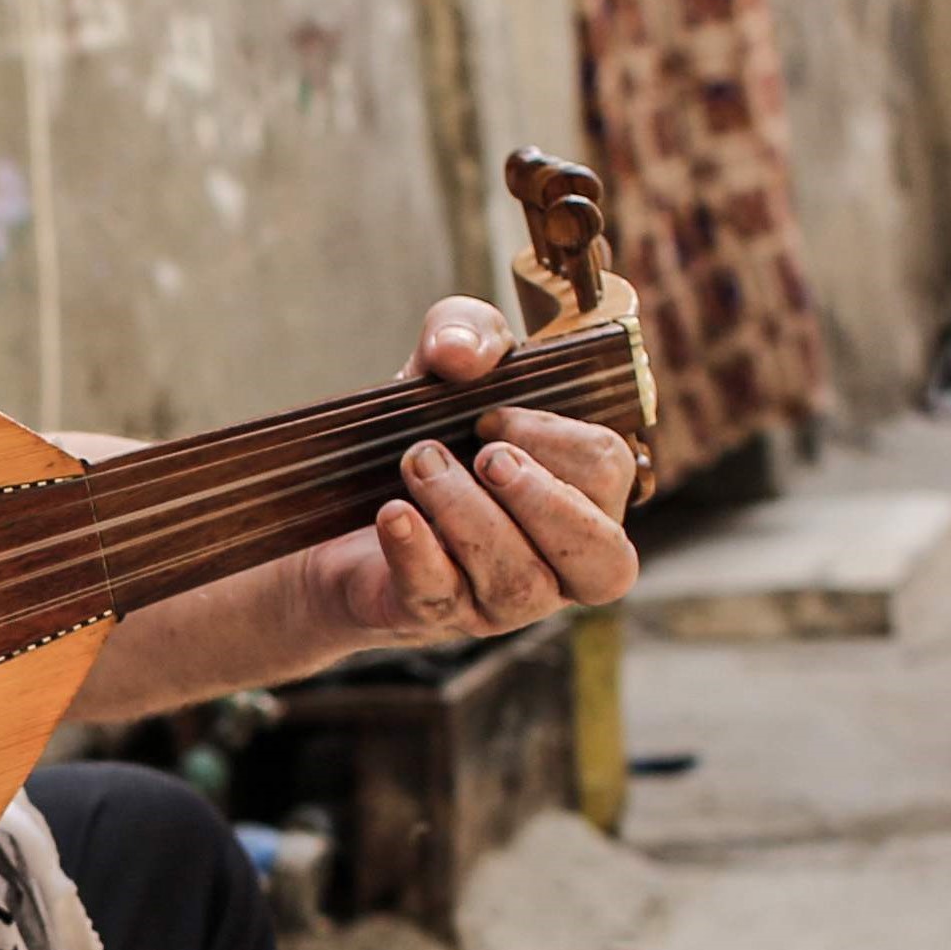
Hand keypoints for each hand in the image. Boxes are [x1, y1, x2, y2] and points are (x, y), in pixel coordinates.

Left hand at [293, 297, 643, 652]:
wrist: (340, 508)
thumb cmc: (429, 439)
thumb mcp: (448, 370)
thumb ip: (467, 332)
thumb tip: (461, 354)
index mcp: (584, 500)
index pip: (611, 475)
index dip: (558, 440)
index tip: (493, 416)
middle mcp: (558, 564)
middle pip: (602, 557)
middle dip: (543, 499)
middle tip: (485, 455)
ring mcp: (500, 602)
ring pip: (516, 580)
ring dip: (466, 511)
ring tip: (419, 462)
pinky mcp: (433, 616)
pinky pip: (438, 597)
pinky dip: (417, 551)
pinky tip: (394, 513)